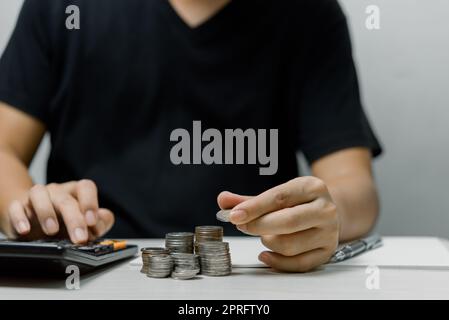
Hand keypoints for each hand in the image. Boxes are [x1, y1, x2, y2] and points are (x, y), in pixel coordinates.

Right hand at [5, 180, 113, 243]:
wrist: (32, 219)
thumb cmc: (63, 221)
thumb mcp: (84, 223)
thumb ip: (99, 223)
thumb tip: (100, 226)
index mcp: (76, 193)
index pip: (86, 187)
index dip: (90, 202)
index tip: (92, 222)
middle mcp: (57, 192)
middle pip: (66, 199)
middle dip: (74, 220)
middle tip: (80, 238)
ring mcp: (36, 198)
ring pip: (39, 194)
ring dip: (46, 212)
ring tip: (52, 231)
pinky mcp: (18, 207)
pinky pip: (16, 207)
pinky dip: (20, 218)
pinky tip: (25, 230)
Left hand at [217, 177, 338, 271]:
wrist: (331, 212)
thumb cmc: (299, 202)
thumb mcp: (278, 194)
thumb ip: (249, 199)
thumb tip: (223, 200)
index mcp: (312, 187)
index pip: (279, 198)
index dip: (254, 207)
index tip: (233, 215)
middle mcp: (325, 209)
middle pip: (287, 222)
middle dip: (258, 226)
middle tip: (242, 226)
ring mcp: (329, 232)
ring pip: (289, 245)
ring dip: (267, 242)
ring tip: (263, 234)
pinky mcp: (327, 252)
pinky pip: (298, 264)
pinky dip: (277, 262)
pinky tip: (265, 254)